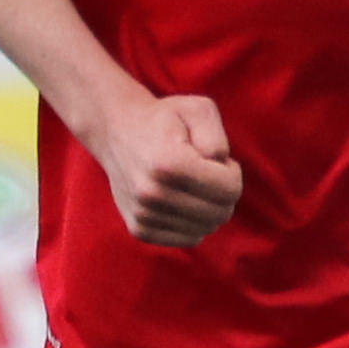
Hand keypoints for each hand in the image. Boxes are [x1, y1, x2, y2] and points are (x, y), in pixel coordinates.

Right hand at [87, 91, 240, 247]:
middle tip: (205, 171)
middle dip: (222, 192)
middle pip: (220, 213)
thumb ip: (217, 138)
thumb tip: (218, 168)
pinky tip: (181, 200)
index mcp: (169, 164)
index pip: (230, 190)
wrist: (115, 131)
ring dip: (207, 207)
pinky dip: (193, 222)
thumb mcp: (198, 109)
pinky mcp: (139, 229)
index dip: (232, 172)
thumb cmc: (164, 119)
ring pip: (206, 228)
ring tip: (191, 184)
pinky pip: (188, 238)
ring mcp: (143, 214)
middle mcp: (152, 194)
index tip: (215, 159)